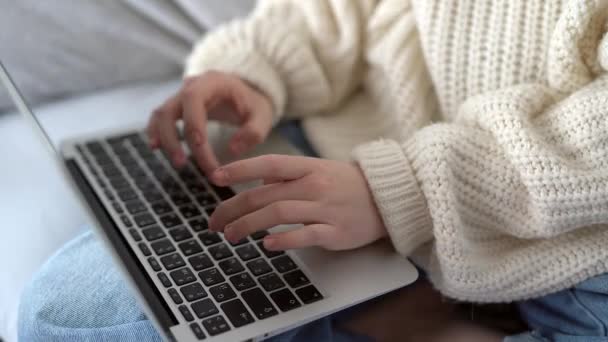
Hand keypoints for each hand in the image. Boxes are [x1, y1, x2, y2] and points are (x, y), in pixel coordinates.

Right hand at [147, 71, 273, 174]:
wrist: (247, 93)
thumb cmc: (254, 104)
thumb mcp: (263, 116)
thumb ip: (253, 132)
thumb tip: (233, 150)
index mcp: (212, 82)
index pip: (193, 99)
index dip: (191, 123)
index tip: (199, 148)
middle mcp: (191, 86)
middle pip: (170, 109)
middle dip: (173, 138)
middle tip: (183, 164)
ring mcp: (181, 95)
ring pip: (161, 115)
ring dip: (163, 139)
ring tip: (176, 162)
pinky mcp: (177, 107)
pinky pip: (160, 118)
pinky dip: (156, 133)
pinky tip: (157, 149)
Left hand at [208, 155, 387, 250]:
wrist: (388, 198)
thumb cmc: (347, 184)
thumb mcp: (318, 170)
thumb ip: (287, 175)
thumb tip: (257, 184)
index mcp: (309, 167)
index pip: (269, 163)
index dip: (240, 169)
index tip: (215, 177)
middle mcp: (315, 185)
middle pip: (265, 195)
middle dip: (233, 208)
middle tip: (214, 222)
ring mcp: (326, 209)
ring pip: (279, 214)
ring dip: (249, 225)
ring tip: (230, 235)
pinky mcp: (336, 232)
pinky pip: (306, 235)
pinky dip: (285, 240)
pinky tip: (267, 244)